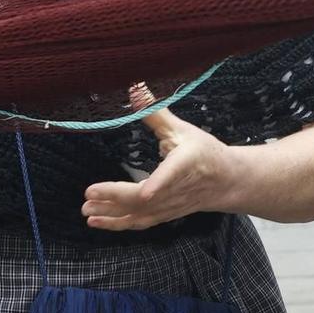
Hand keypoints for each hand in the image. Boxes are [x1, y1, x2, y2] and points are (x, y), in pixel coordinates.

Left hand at [82, 87, 240, 230]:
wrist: (226, 181)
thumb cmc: (204, 152)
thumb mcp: (182, 129)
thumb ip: (155, 113)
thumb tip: (135, 88)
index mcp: (185, 164)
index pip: (172, 175)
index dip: (158, 185)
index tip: (144, 192)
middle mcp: (177, 189)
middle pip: (146, 199)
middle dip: (116, 197)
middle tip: (89, 193)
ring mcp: (170, 206)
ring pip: (140, 214)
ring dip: (112, 215)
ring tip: (87, 210)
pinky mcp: (163, 215)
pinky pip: (139, 222)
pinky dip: (118, 224)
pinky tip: (98, 221)